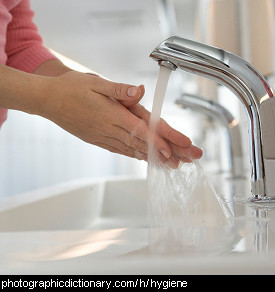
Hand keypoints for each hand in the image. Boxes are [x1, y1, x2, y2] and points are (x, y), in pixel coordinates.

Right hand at [42, 71, 201, 165]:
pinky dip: (134, 155)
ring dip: (151, 158)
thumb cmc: (70, 89)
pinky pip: (119, 150)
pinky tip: (143, 159)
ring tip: (169, 165)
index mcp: (111, 114)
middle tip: (182, 162)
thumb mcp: (95, 83)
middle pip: (141, 144)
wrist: (47, 100)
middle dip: (164, 153)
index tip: (174, 150)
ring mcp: (102, 137)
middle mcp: (109, 129)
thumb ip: (119, 90)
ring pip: (131, 150)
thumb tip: (139, 91)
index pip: (140, 131)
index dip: (158, 141)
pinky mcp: (97, 140)